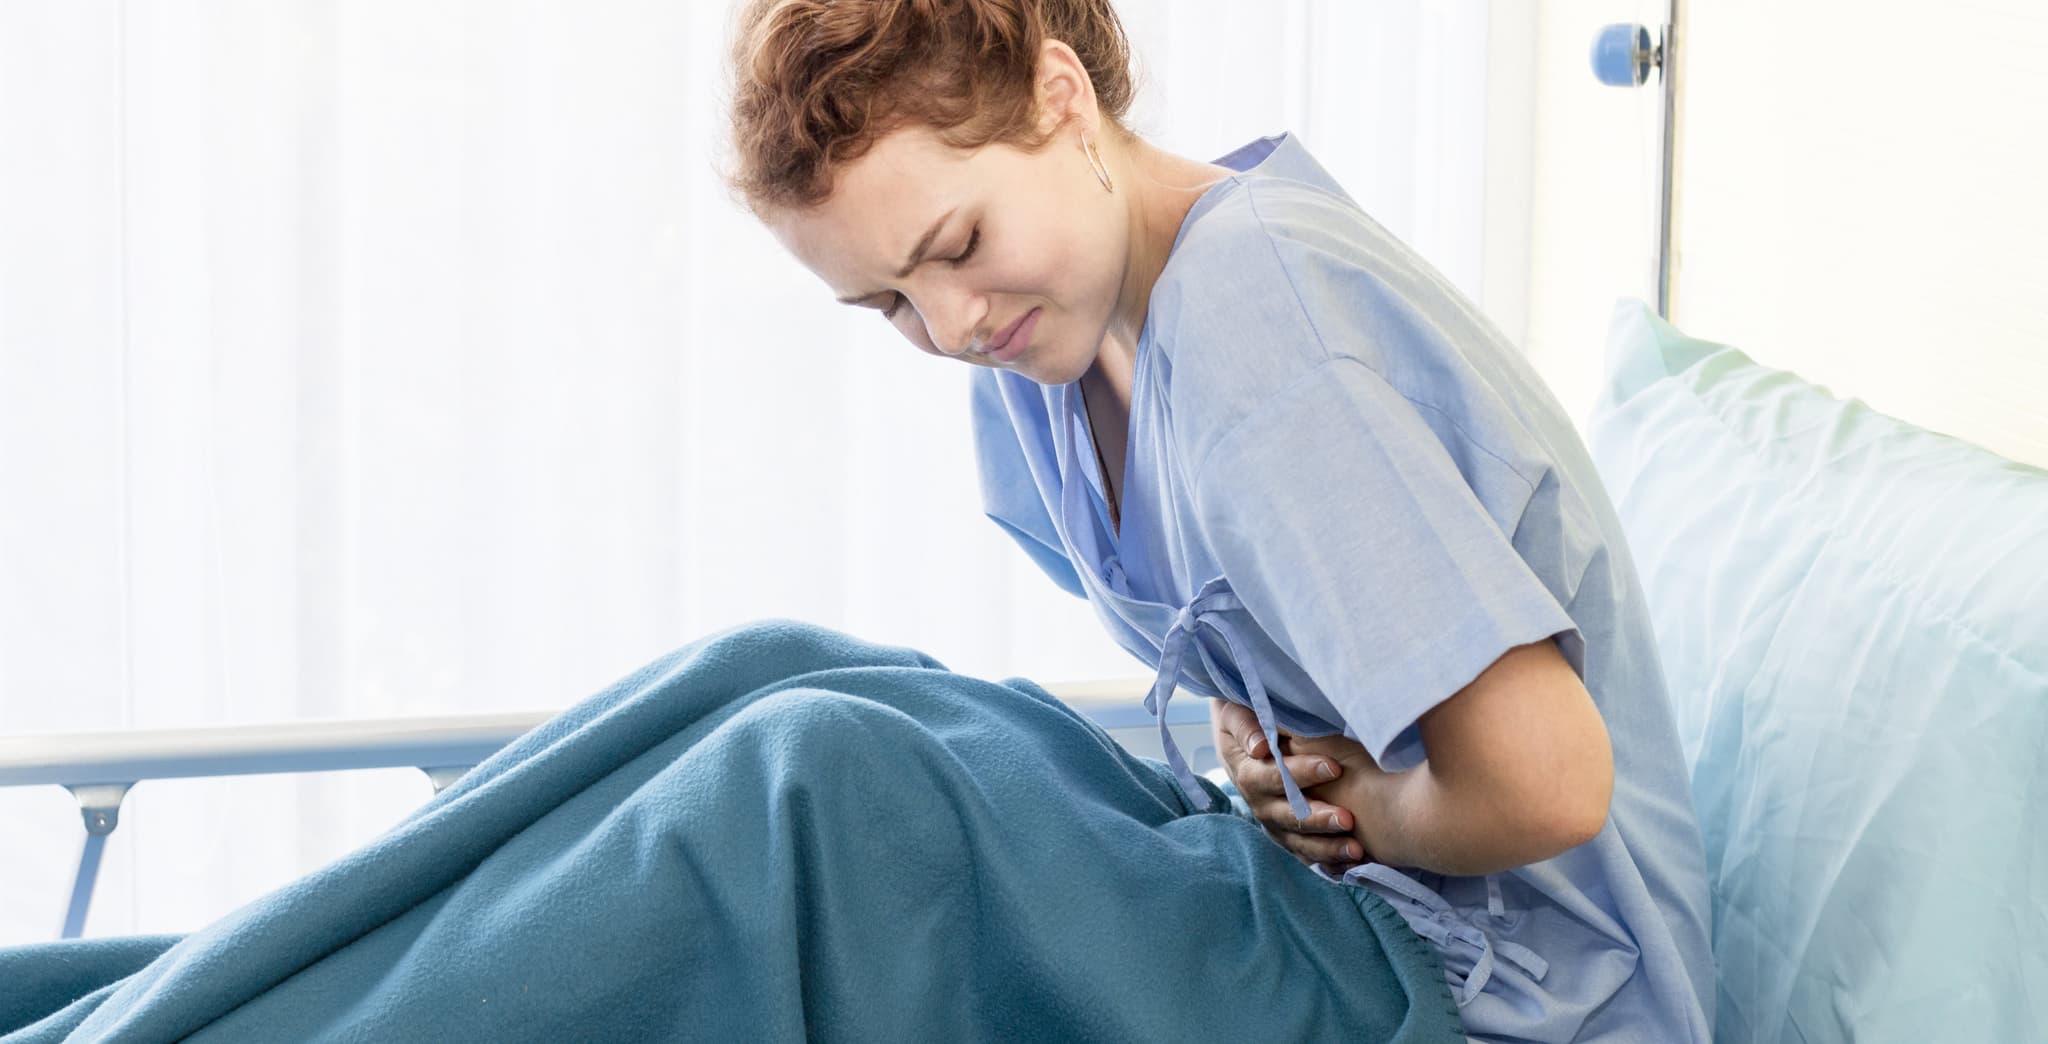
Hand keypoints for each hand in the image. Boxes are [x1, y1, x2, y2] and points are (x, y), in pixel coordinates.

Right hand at [1211, 699, 1373, 872]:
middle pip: (1287, 815)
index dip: (1301, 774)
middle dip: (1317, 819)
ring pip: (1298, 841)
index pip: (1273, 777)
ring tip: (1356, 850)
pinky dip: (1329, 861)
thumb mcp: (1234, 713)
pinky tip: (1352, 864)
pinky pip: (1307, 853)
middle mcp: (1259, 802)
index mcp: (1246, 772)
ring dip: (1326, 847)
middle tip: (1347, 819)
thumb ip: (1246, 726)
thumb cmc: (1243, 716)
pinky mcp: (1287, 834)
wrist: (1242, 735)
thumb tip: (1260, 747)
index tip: (1334, 767)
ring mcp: (1274, 821)